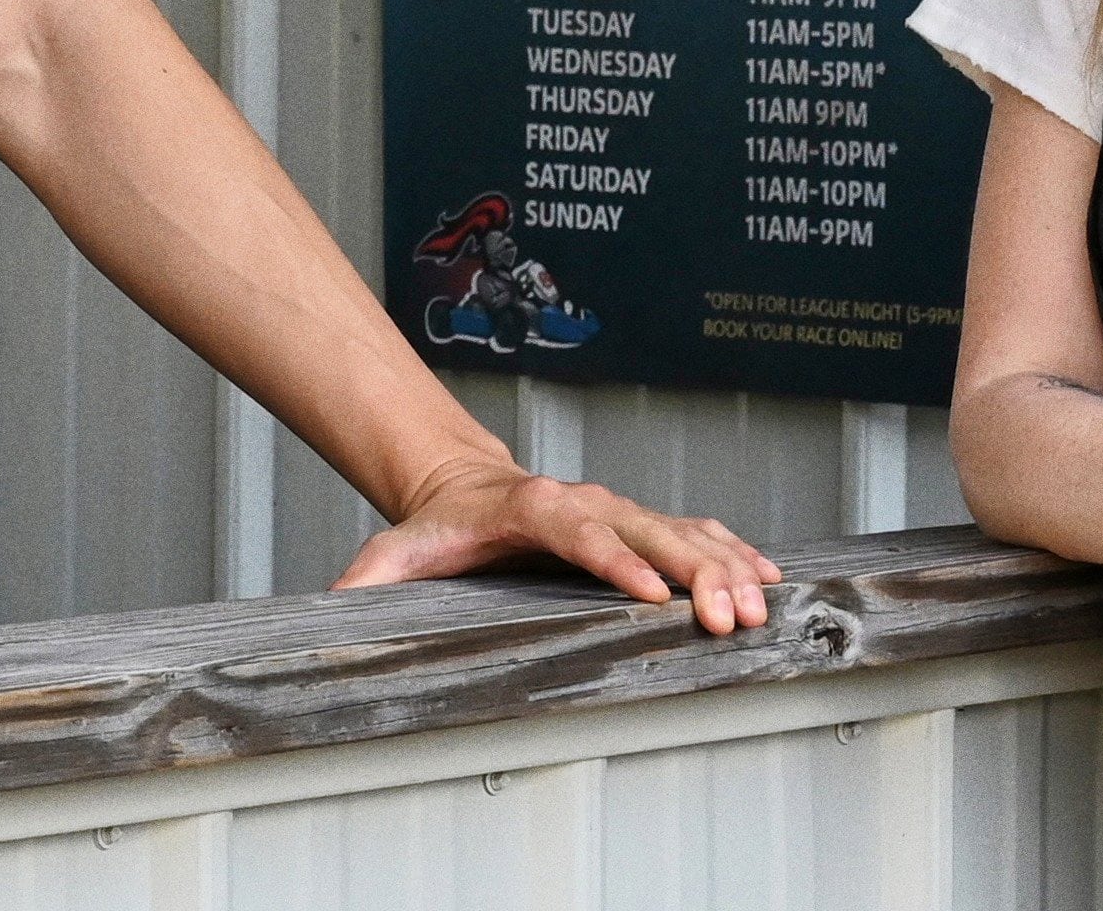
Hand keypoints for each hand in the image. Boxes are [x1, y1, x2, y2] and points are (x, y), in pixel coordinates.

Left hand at [334, 457, 784, 634]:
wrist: (464, 487)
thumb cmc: (440, 527)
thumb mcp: (399, 550)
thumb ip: (368, 577)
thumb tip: (334, 606)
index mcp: (535, 508)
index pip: (582, 532)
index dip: (617, 562)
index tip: (650, 595)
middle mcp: (588, 502)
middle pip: (650, 531)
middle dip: (692, 572)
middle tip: (725, 615)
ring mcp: (620, 511)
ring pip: (684, 533)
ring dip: (724, 568)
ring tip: (758, 606)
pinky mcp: (640, 525)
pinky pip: (698, 535)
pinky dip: (735, 554)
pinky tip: (768, 579)